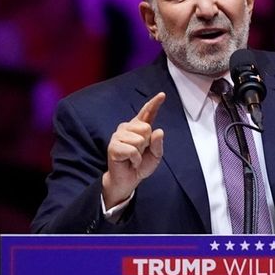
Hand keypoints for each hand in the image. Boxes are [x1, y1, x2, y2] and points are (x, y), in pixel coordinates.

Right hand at [102, 92, 165, 208]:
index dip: (154, 103)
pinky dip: (135, 159)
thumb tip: (158, 131)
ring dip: (140, 153)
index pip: (147, 113)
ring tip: (133, 157)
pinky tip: (130, 161)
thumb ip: (158, 144)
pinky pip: (132, 150)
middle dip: (147, 143)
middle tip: (140, 152)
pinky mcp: (113, 146)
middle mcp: (127, 127)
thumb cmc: (140, 165)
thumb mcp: (155, 156)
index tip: (162, 95)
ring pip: (139, 140)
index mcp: (139, 127)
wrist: (128, 180)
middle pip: (146, 128)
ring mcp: (118, 135)